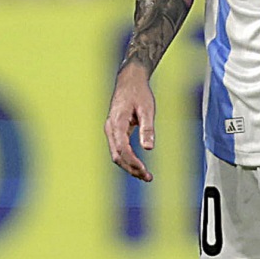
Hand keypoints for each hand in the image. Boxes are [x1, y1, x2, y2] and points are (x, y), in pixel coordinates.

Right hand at [105, 65, 157, 181]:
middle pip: (117, 155)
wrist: (129, 80)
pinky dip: (128, 159)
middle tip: (148, 177)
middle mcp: (110, 129)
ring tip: (146, 176)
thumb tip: (149, 148)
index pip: (122, 149)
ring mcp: (111, 130)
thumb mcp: (147, 109)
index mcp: (117, 123)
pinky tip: (139, 166)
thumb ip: (147, 128)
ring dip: (130, 166)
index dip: (133, 162)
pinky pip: (118, 149)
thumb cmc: (139, 93)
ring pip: (117, 154)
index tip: (145, 171)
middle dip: (132, 168)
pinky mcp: (115, 131)